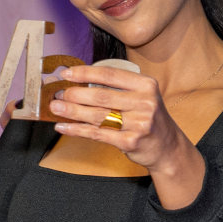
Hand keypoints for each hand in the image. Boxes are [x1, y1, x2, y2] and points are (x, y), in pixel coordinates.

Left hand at [49, 64, 206, 207]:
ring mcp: (138, 123)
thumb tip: (80, 82)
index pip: (110, 75)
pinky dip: (77, 130)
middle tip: (56, 94)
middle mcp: (144, 102)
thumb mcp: (142, 97)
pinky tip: (63, 126)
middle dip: (74, 94)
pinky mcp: (130, 142)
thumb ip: (117, 88)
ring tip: (55, 108)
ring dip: (72, 111)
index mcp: (146, 85)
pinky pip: (97, 134)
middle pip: (101, 95)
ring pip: (97, 115)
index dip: (85, 73)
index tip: (66, 74)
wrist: (168, 148)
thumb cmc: (148, 119)